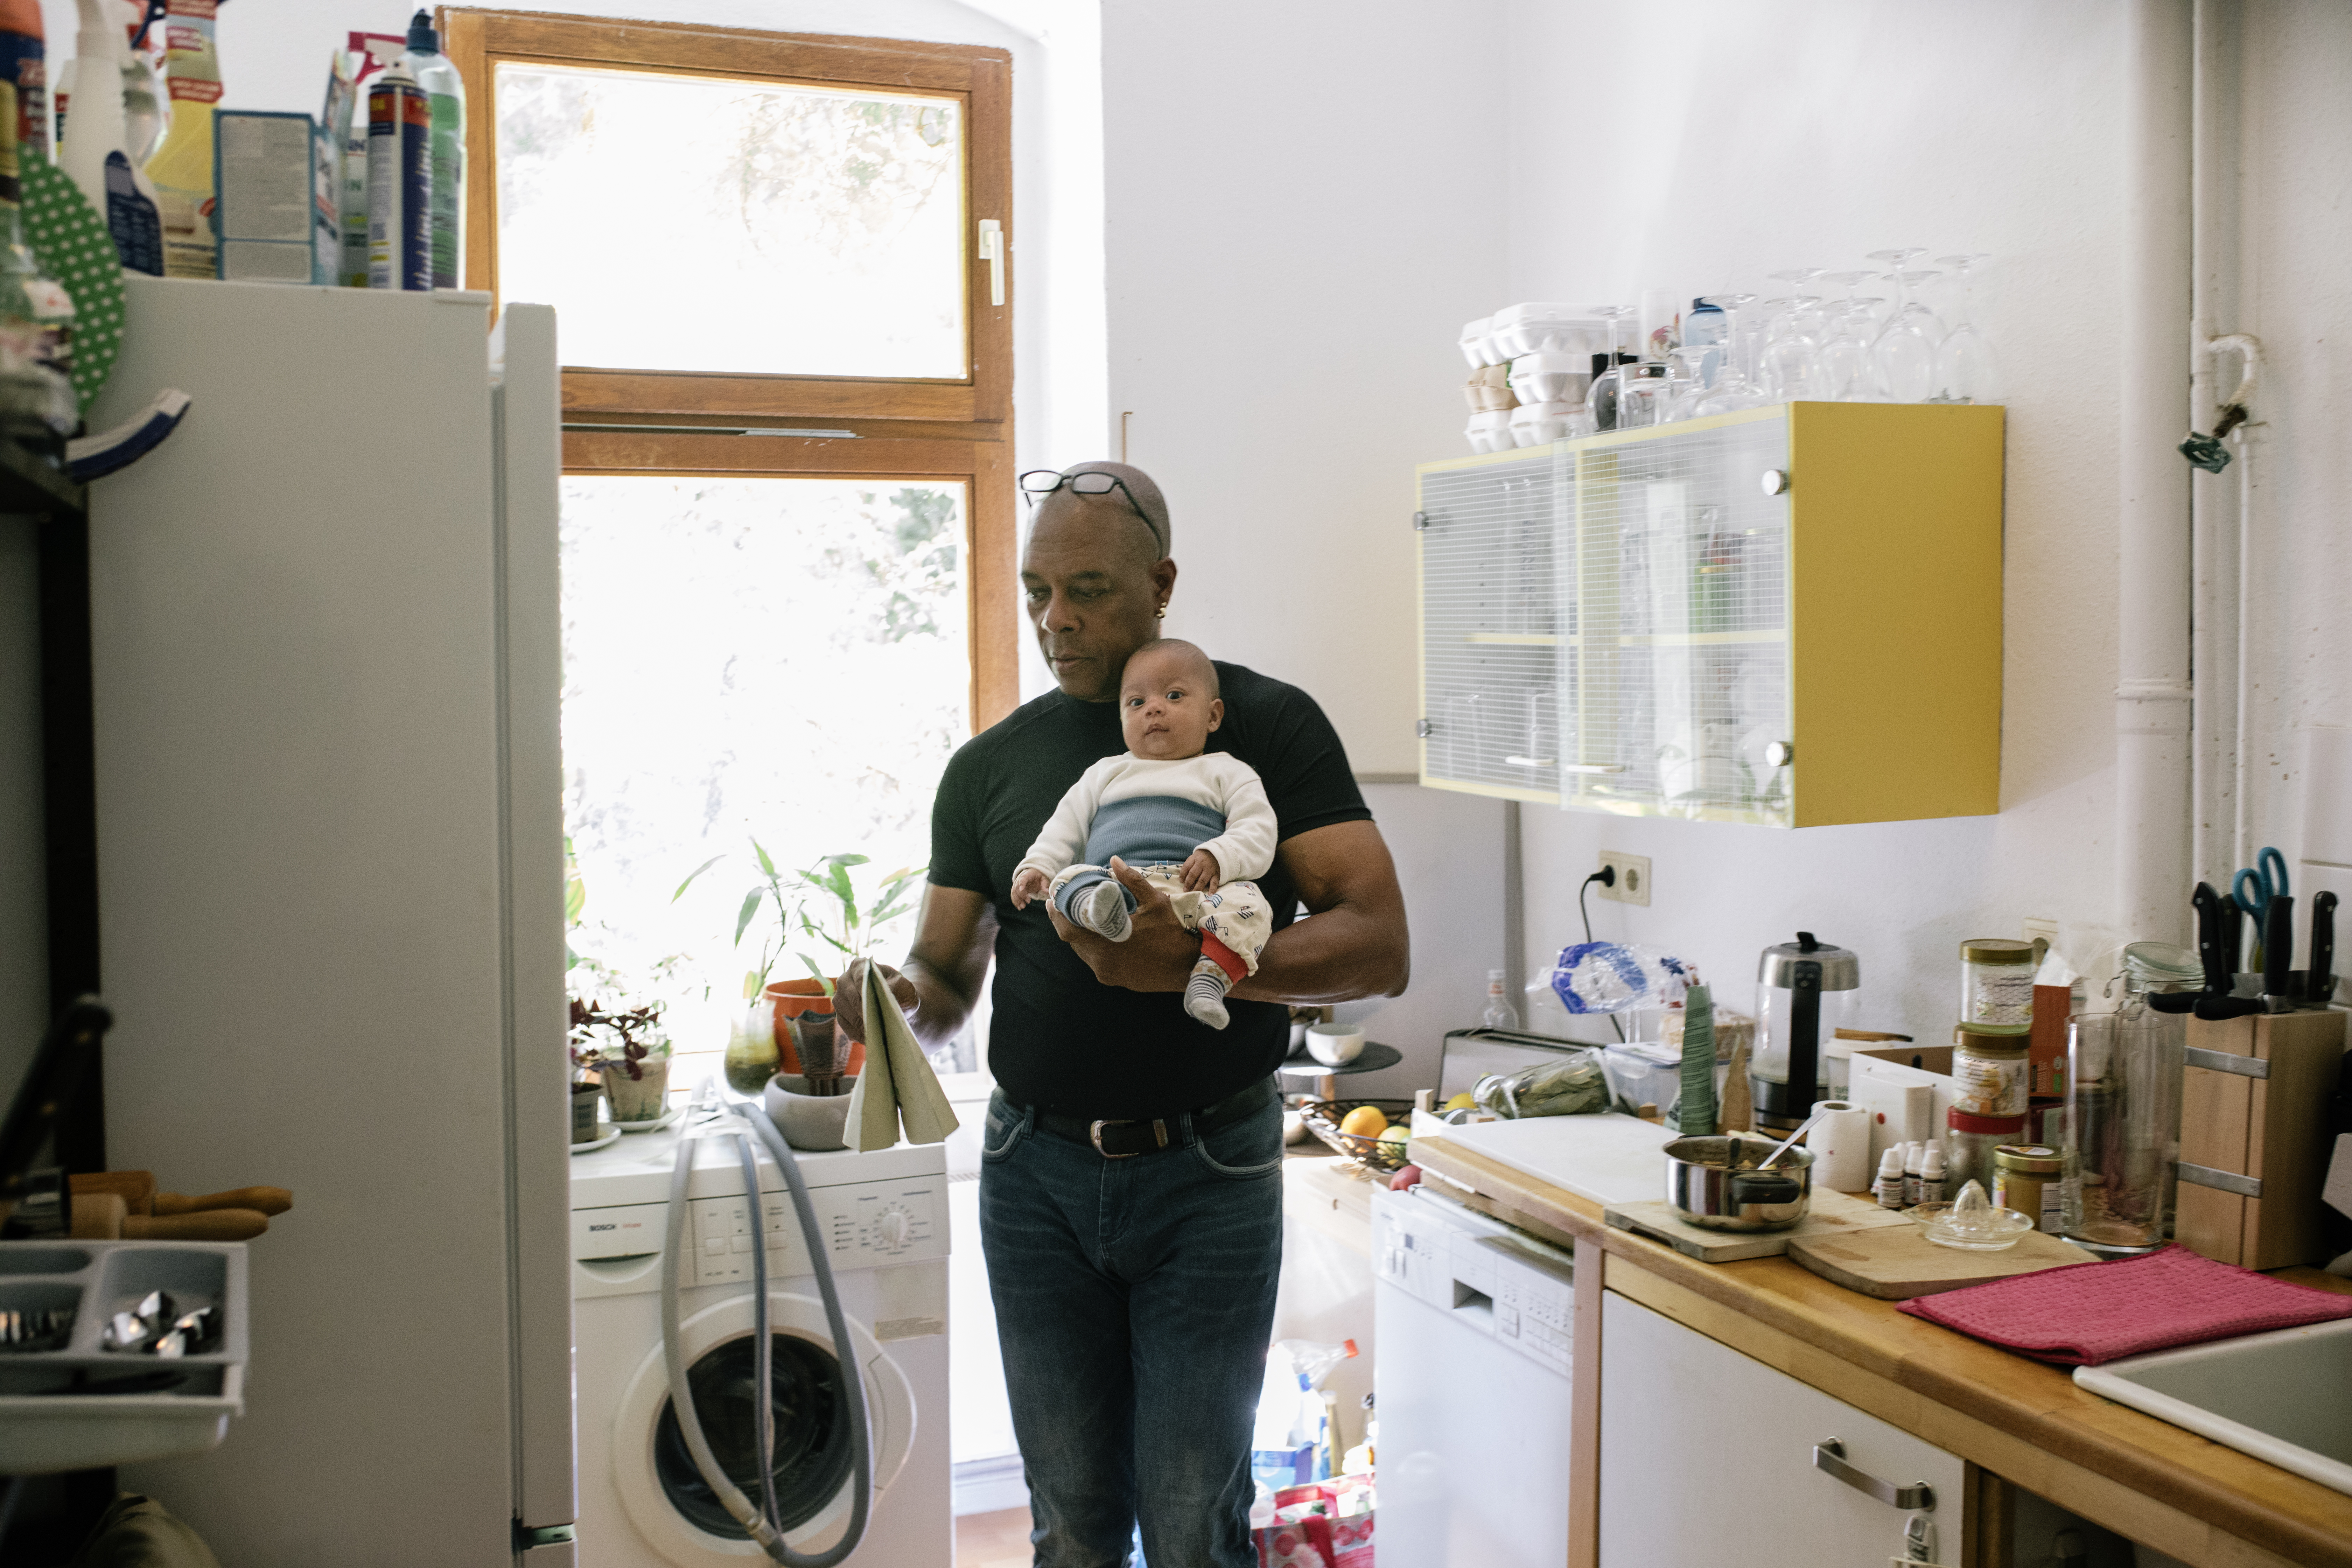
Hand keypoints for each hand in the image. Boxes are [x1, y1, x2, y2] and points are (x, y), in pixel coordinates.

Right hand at [832, 957, 918, 1043]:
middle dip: (862, 1010)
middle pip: (849, 995)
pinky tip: (868, 1038)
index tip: (873, 1004)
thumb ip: (896, 986)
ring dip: (858, 1023)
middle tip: (874, 1022)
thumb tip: (886, 992)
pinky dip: (856, 1033)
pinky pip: (844, 1025)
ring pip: (843, 1011)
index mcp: (860, 966)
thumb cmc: (900, 992)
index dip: (865, 990)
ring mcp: (840, 998)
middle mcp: (845, 980)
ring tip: (873, 1032)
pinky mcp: (840, 1015)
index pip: (859, 976)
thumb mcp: (904, 987)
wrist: (898, 1005)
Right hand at [1010, 868, 1050, 909]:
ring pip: (1014, 892)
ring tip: (1022, 907)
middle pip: (1017, 887)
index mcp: (1027, 875)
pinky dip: (1015, 901)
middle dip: (1021, 895)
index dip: (1021, 883)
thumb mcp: (1043, 878)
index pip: (1023, 878)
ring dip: (1017, 900)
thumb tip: (1047, 891)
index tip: (1021, 889)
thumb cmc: (1038, 877)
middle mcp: (1019, 879)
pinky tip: (1019, 907)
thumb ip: (1045, 884)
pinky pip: (1013, 895)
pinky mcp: (1016, 889)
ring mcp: (1016, 884)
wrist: (1032, 875)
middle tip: (1028, 902)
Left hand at [1043, 856, 1196, 992]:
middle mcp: (1102, 964)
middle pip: (1073, 943)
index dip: (1056, 916)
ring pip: (1084, 953)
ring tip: (1084, 919)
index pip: (1067, 931)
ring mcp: (1109, 975)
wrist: (1191, 967)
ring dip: (1082, 937)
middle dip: (1068, 923)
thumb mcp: (1154, 902)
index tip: (1052, 901)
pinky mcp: (1117, 981)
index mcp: (1105, 945)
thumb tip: (1114, 860)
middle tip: (1068, 906)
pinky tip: (1102, 936)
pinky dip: (1095, 948)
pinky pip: (1097, 962)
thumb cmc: (1173, 933)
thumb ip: (1131, 881)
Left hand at [1179, 849, 1221, 892]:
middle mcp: (1202, 864)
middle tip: (1185, 890)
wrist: (1215, 853)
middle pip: (1193, 874)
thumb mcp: (1193, 857)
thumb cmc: (1201, 857)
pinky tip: (1210, 895)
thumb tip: (1182, 879)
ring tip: (1193, 893)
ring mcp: (1210, 870)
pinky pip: (1214, 883)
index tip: (1181, 881)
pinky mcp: (1216, 874)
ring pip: (1202, 880)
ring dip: (1197, 888)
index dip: (1182, 875)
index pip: (1186, 867)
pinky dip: (1212, 889)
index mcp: (1195, 859)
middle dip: (1188, 883)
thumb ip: (1188, 866)